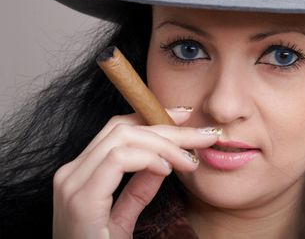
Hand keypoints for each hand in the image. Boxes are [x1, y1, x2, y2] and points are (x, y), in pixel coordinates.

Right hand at [52, 109, 218, 238]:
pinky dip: (148, 159)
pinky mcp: (81, 199)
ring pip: (122, 137)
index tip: (185, 118)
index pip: (117, 130)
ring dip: (164, 143)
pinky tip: (167, 169)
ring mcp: (72, 184)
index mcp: (80, 175)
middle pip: (123, 128)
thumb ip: (138, 190)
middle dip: (167, 128)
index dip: (153, 118)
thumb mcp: (122, 218)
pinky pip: (118, 160)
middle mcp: (71, 173)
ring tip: (189, 160)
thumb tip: (163, 162)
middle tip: (202, 136)